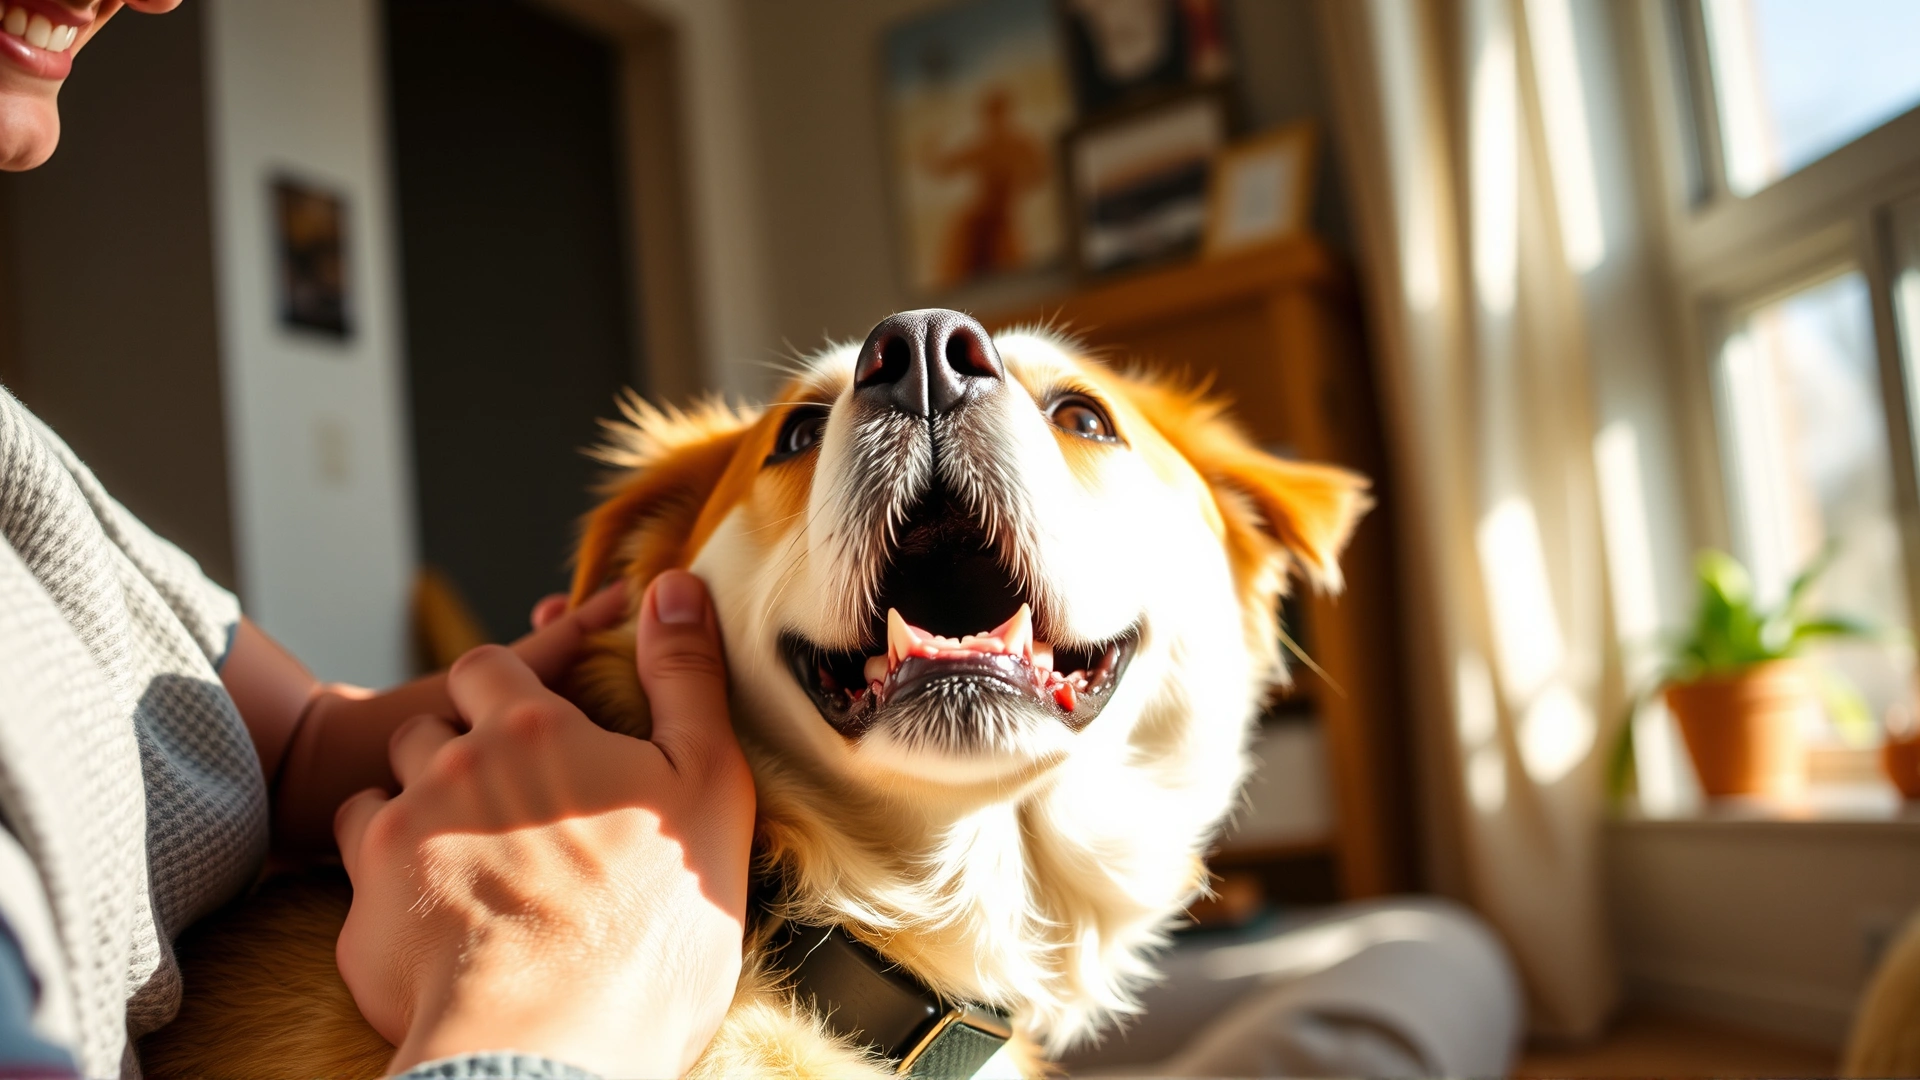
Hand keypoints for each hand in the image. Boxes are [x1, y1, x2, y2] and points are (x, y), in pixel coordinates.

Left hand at [332, 572, 752, 1076]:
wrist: (556, 1047)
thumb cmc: (649, 926)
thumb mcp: (706, 784)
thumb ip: (685, 677)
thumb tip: (674, 583)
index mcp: (534, 726)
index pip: (484, 665)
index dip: (501, 689)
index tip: (530, 727)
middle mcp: (452, 764)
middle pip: (428, 727)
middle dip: (455, 749)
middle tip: (508, 806)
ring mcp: (398, 835)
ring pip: (384, 791)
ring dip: (415, 810)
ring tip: (470, 860)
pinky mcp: (362, 908)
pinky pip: (356, 869)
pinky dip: (386, 879)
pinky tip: (435, 913)